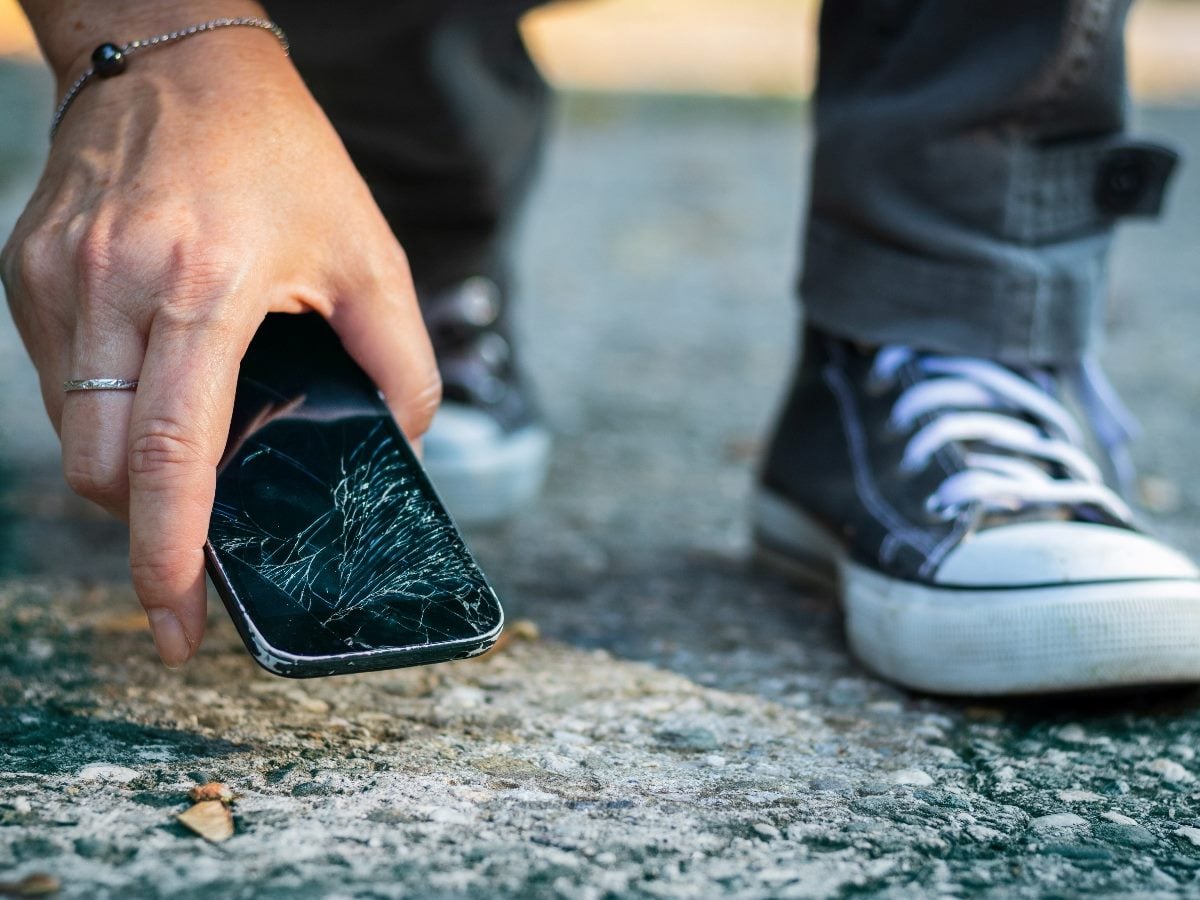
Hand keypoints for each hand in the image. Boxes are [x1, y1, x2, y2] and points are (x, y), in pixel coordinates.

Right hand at [1, 26, 439, 666]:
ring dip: (123, 470)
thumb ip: (400, 356)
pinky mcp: (27, 271)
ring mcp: (56, 280)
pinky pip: (55, 383)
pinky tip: (151, 392)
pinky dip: (101, 414)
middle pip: (101, 468)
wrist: (175, 55)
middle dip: (143, 527)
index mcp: (203, 290)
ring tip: (181, 459)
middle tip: (189, 551)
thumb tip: (404, 441)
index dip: (169, 553)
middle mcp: (112, 288)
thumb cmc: (280, 153)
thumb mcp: (368, 249)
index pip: (170, 454)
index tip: (176, 619)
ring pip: (71, 433)